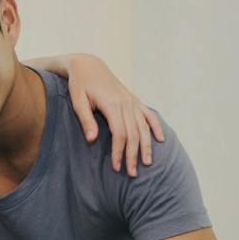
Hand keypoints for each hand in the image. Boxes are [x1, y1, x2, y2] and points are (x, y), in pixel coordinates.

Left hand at [65, 53, 163, 176]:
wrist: (88, 65)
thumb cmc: (79, 84)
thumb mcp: (77, 101)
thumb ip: (86, 120)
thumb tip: (92, 139)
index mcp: (112, 105)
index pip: (120, 134)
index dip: (119, 152)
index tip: (116, 167)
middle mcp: (126, 103)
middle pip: (134, 134)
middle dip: (133, 155)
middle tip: (132, 174)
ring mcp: (132, 101)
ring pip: (143, 127)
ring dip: (146, 146)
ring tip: (147, 163)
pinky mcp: (133, 99)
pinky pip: (148, 115)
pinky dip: (155, 127)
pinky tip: (160, 140)